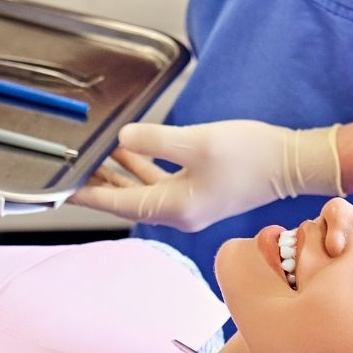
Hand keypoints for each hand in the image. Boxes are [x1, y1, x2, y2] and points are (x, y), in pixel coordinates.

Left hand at [71, 120, 342, 231]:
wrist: (292, 163)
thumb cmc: (252, 155)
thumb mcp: (199, 142)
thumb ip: (156, 141)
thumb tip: (121, 139)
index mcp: (176, 208)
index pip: (119, 204)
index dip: (88, 194)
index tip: (60, 189)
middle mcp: (179, 213)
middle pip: (126, 200)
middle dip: (97, 185)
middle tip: (66, 169)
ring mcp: (189, 203)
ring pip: (140, 190)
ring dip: (116, 175)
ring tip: (88, 157)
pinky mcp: (198, 191)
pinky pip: (158, 182)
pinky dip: (139, 168)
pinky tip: (125, 151)